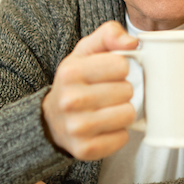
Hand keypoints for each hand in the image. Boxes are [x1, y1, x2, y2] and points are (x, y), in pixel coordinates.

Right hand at [42, 20, 138, 159]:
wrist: (52, 119)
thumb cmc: (77, 81)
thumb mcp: (87, 51)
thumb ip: (109, 34)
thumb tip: (132, 42)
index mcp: (70, 72)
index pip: (121, 65)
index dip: (122, 68)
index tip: (112, 73)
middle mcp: (70, 100)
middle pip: (127, 91)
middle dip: (124, 91)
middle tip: (110, 93)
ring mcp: (76, 127)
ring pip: (128, 114)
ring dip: (124, 111)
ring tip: (110, 109)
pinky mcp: (85, 149)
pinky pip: (122, 138)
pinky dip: (119, 133)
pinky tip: (107, 127)